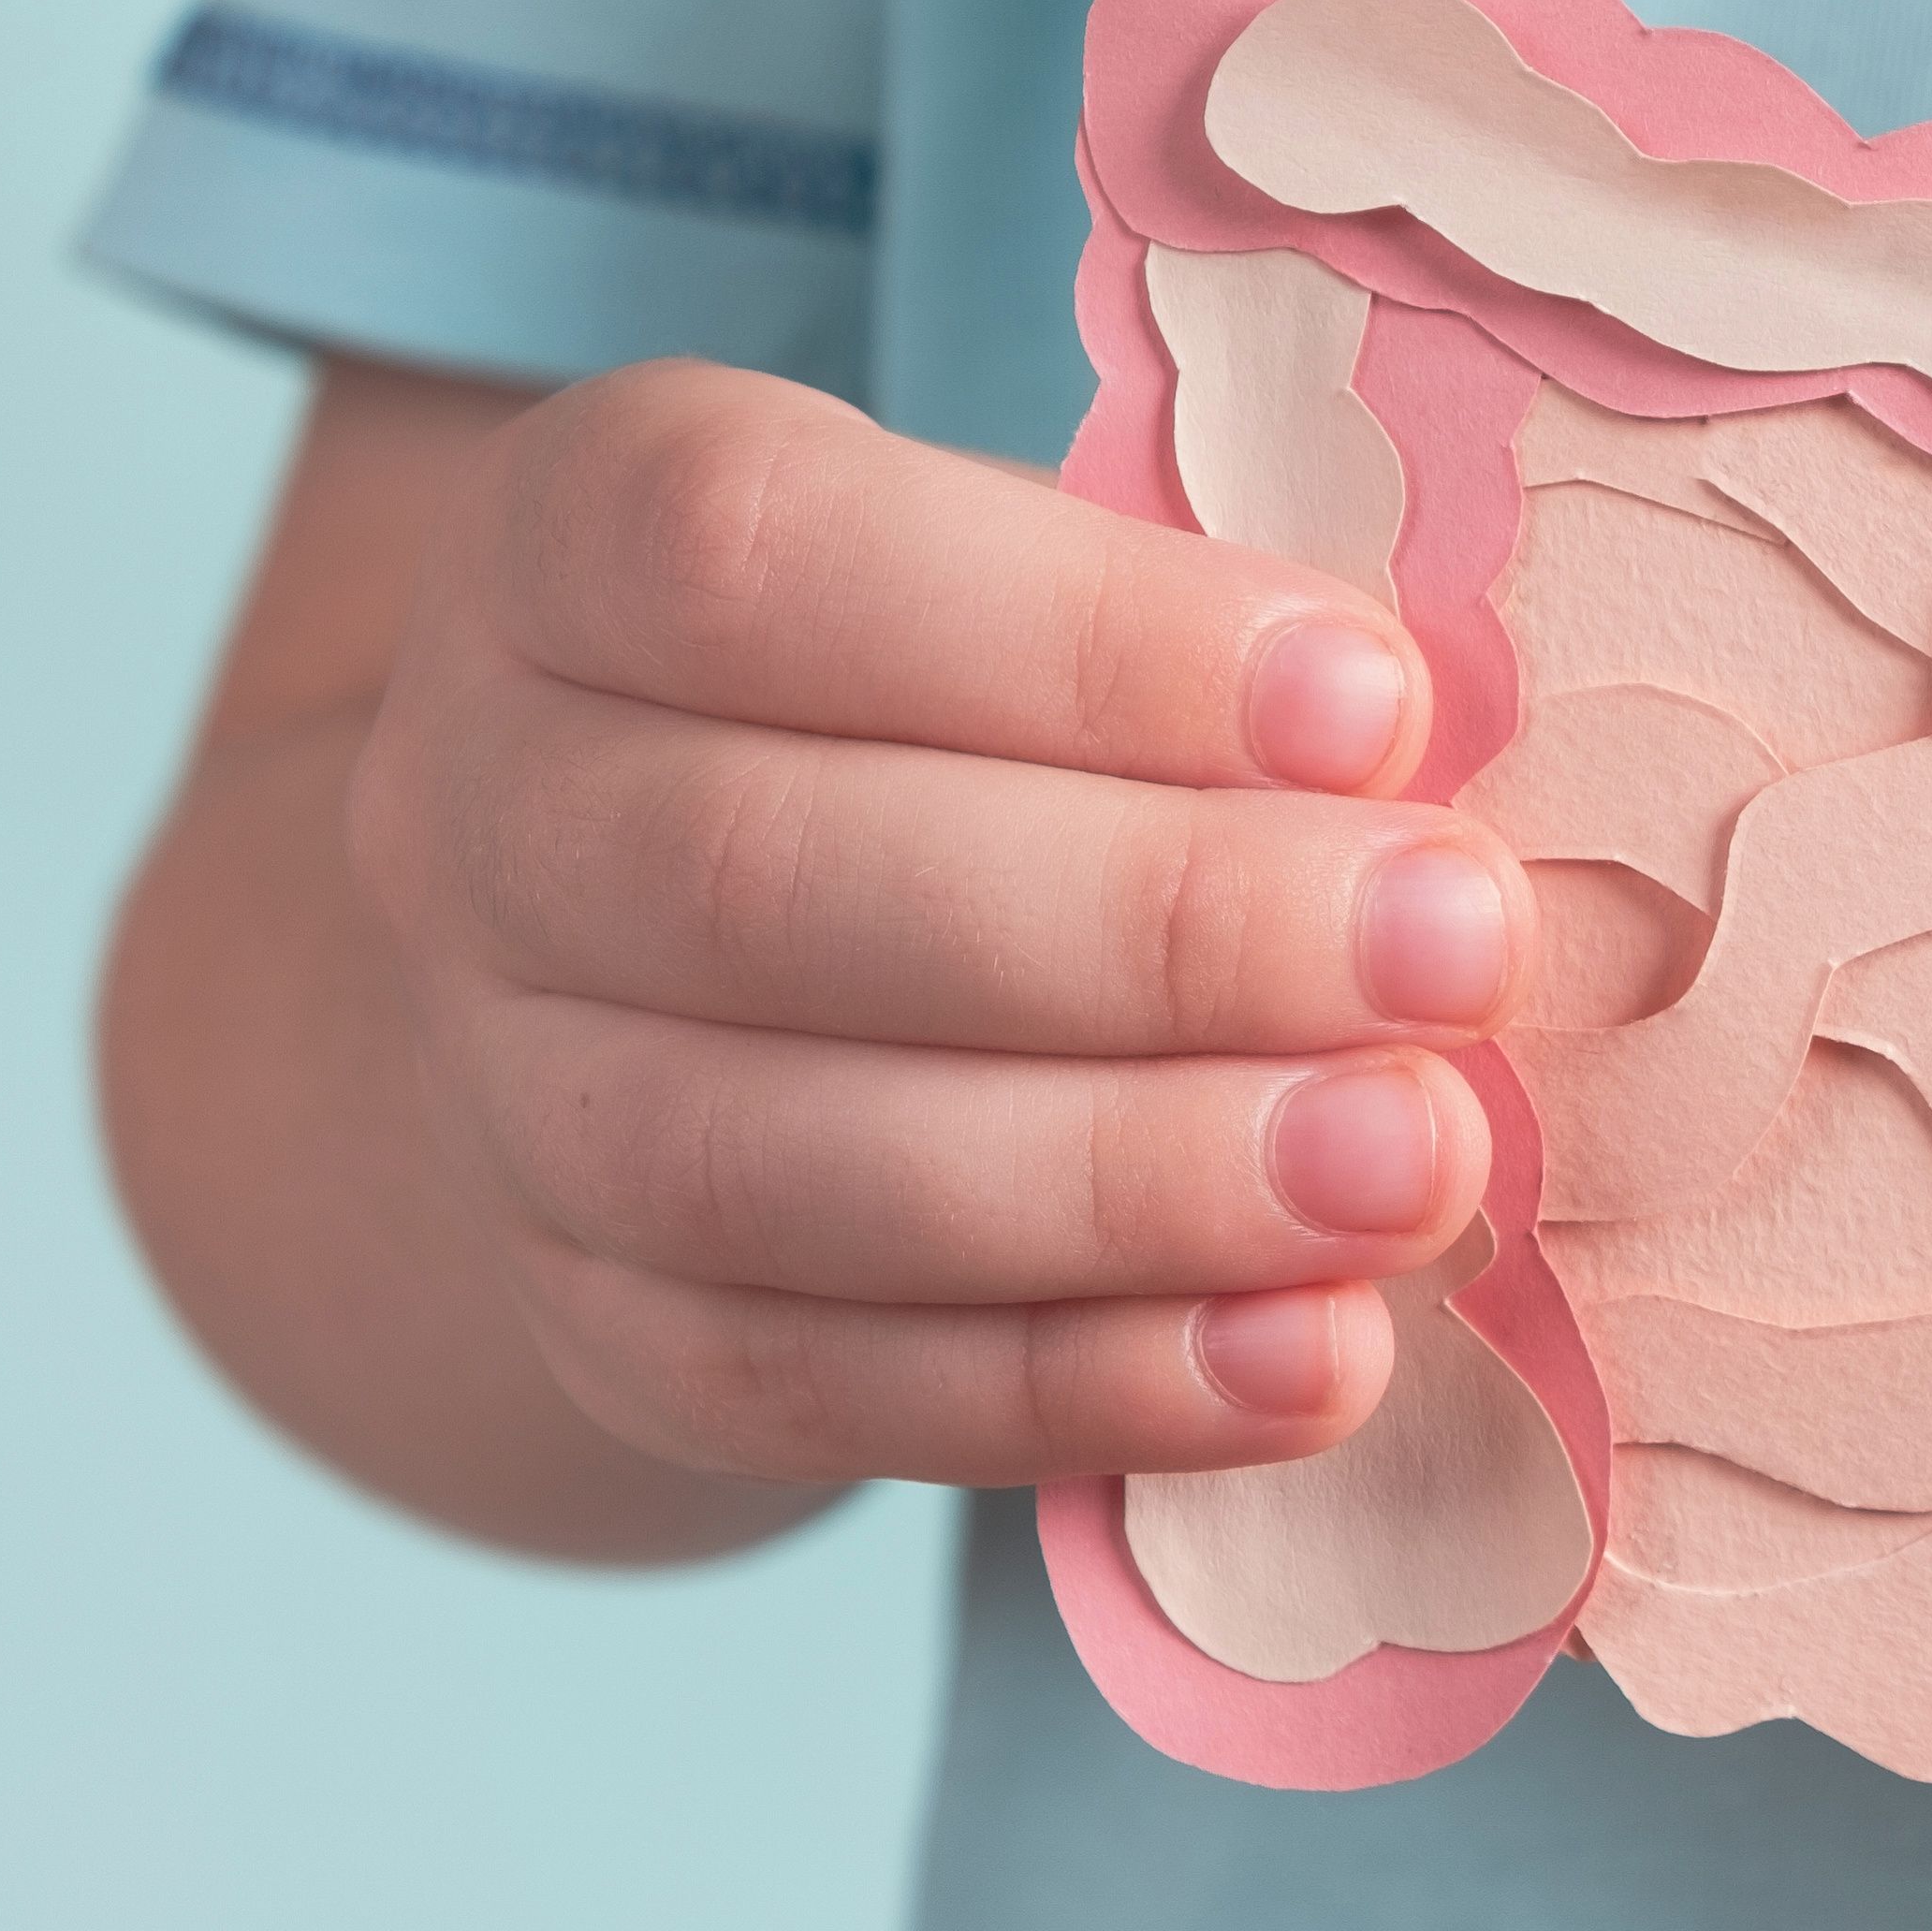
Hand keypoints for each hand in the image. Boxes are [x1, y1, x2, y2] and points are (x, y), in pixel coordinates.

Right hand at [340, 360, 1536, 1494]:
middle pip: (763, 879)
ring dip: (1137, 1180)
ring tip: (1415, 1171)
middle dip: (1157, 928)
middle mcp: (474, 812)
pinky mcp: (597, 1328)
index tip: (1376, 705)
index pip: (754, 553)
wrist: (669, 967)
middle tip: (1457, 956)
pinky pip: (812, 1387)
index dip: (1078, 636)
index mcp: (562, 543)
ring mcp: (505, 1093)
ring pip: (776, 1164)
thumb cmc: (946, 711)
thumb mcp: (1026, 582)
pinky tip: (1309, 1361)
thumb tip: (1443, 769)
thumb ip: (1190, 652)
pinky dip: (1083, 1385)